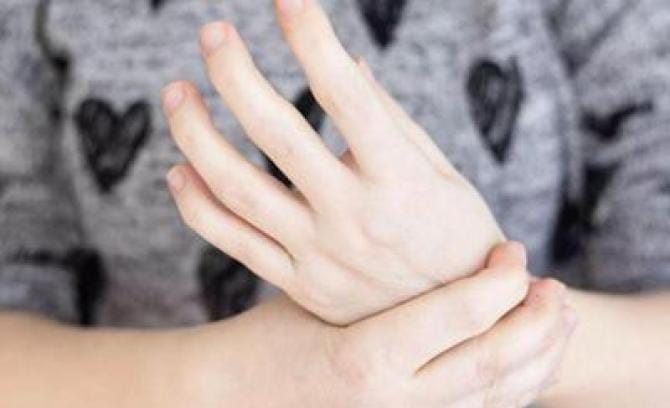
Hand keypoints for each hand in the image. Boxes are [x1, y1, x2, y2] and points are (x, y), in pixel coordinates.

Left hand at [162, 0, 502, 323]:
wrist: (458, 327)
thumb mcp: (446, 177)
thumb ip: (394, 122)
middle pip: (277, 134)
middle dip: (236, 74)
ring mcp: (320, 256)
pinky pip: (233, 242)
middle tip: (213, 33)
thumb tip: (349, 65)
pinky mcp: (299, 285)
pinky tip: (180, 169)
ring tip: (176, 93)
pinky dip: (198, 204)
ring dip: (196, 134)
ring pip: (237, 188)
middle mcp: (355, 217)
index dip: (312, 38)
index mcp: (401, 180)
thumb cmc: (459, 239)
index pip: (346, 95)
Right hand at [186, 243, 575, 406]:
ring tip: (558, 317)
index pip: (460, 318)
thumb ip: (363, 242)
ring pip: (499, 398)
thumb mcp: (315, 288)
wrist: (246, 394)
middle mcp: (394, 403)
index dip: (499, 282)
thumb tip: (381, 162)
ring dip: (541, 358)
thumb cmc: (275, 332)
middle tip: (557, 288)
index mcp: (365, 357)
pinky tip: (531, 355)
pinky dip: (519, 385)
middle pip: (495, 365)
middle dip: (539, 325)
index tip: (514, 252)